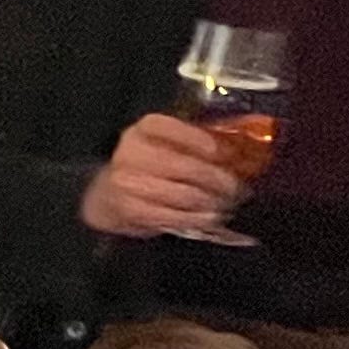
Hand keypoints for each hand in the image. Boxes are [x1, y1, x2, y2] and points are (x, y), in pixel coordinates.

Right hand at [79, 113, 240, 238]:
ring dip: (215, 202)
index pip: (175, 130)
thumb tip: (240, 149)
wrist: (107, 195)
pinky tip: (212, 217)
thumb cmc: (147, 166)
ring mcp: (129, 183)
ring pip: (187, 195)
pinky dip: (200, 218)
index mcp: (143, 130)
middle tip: (240, 188)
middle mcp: (131, 153)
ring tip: (229, 204)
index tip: (226, 154)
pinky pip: (177, 216)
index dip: (203, 142)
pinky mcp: (133, 210)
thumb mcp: (164, 144)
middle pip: (188, 167)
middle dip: (221, 181)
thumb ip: (196, 141)